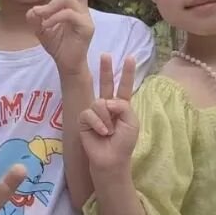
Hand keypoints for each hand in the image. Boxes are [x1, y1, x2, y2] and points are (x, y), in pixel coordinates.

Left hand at [26, 0, 96, 75]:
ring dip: (50, 6)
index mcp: (72, 6)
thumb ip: (35, 17)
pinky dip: (54, 18)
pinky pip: (67, 14)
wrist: (66, 64)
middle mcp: (80, 8)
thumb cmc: (57, 45)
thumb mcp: (40, 28)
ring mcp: (85, 16)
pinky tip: (47, 26)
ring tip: (41, 18)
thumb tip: (32, 9)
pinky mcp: (86, 27)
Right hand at [79, 54, 138, 170]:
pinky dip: (98, 123)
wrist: (111, 159)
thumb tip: (106, 100)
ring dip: (106, 118)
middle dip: (105, 69)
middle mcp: (107, 106)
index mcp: (121, 106)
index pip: (124, 86)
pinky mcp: (83, 120)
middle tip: (105, 55)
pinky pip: (89, 113)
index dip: (127, 72)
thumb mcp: (132, 122)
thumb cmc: (124, 143)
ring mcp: (94, 112)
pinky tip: (101, 132)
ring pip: (99, 102)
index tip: (130, 57)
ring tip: (109, 131)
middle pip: (106, 84)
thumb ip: (123, 105)